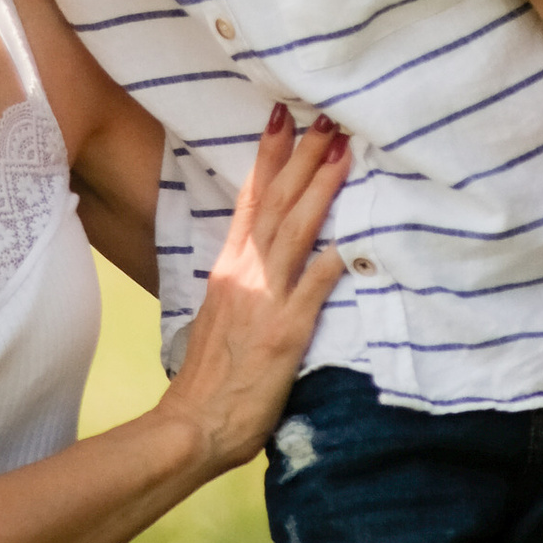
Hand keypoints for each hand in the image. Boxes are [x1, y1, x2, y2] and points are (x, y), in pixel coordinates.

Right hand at [165, 108, 348, 482]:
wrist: (192, 424)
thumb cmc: (209, 379)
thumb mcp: (219, 317)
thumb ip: (242, 286)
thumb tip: (260, 264)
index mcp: (228, 269)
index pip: (250, 200)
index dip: (268, 157)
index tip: (282, 118)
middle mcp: (244, 275)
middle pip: (277, 204)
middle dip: (301, 157)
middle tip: (325, 119)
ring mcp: (265, 300)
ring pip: (295, 231)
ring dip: (320, 189)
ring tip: (341, 151)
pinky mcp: (285, 332)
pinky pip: (311, 290)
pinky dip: (329, 263)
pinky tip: (350, 239)